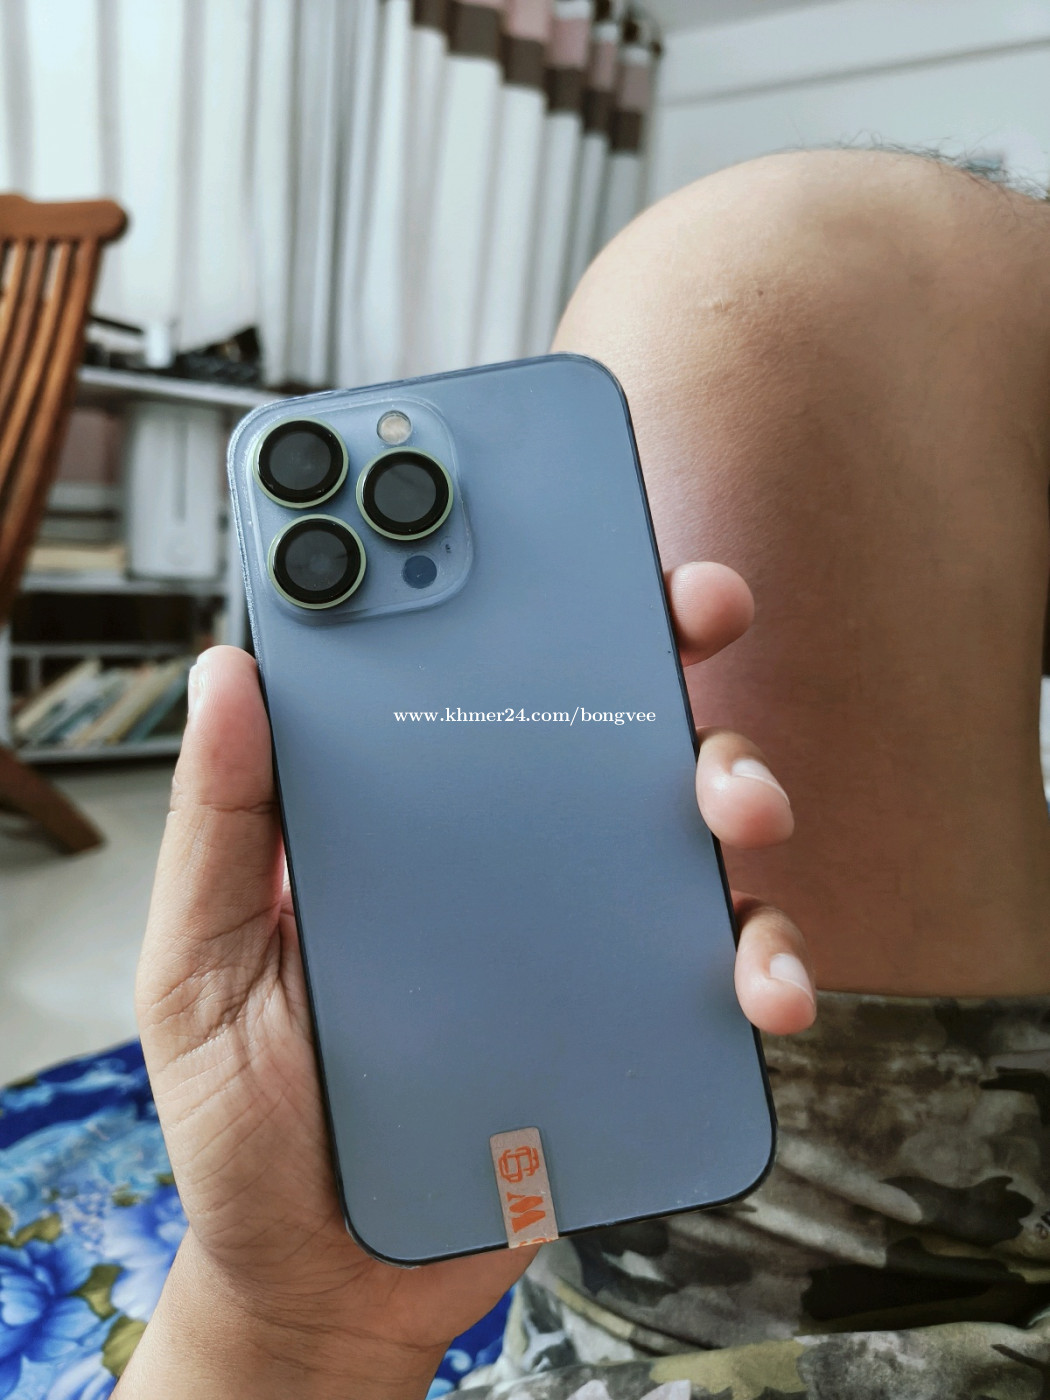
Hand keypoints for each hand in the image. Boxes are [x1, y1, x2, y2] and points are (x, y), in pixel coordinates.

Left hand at [120, 562, 811, 1398]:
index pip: (459, 670)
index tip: (530, 504)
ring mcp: (579, 931)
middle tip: (693, 606)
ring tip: (736, 806)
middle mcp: (506, 851)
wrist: (326, 1275)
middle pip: (599, 717)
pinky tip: (756, 981)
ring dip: (736, 783)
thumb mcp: (202, 966)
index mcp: (405, 814)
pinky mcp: (634, 1021)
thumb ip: (219, 828)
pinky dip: (762, 959)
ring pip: (684, 825)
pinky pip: (719, 968)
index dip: (497, 575)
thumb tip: (229, 670)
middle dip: (662, 640)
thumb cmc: (253, 1118)